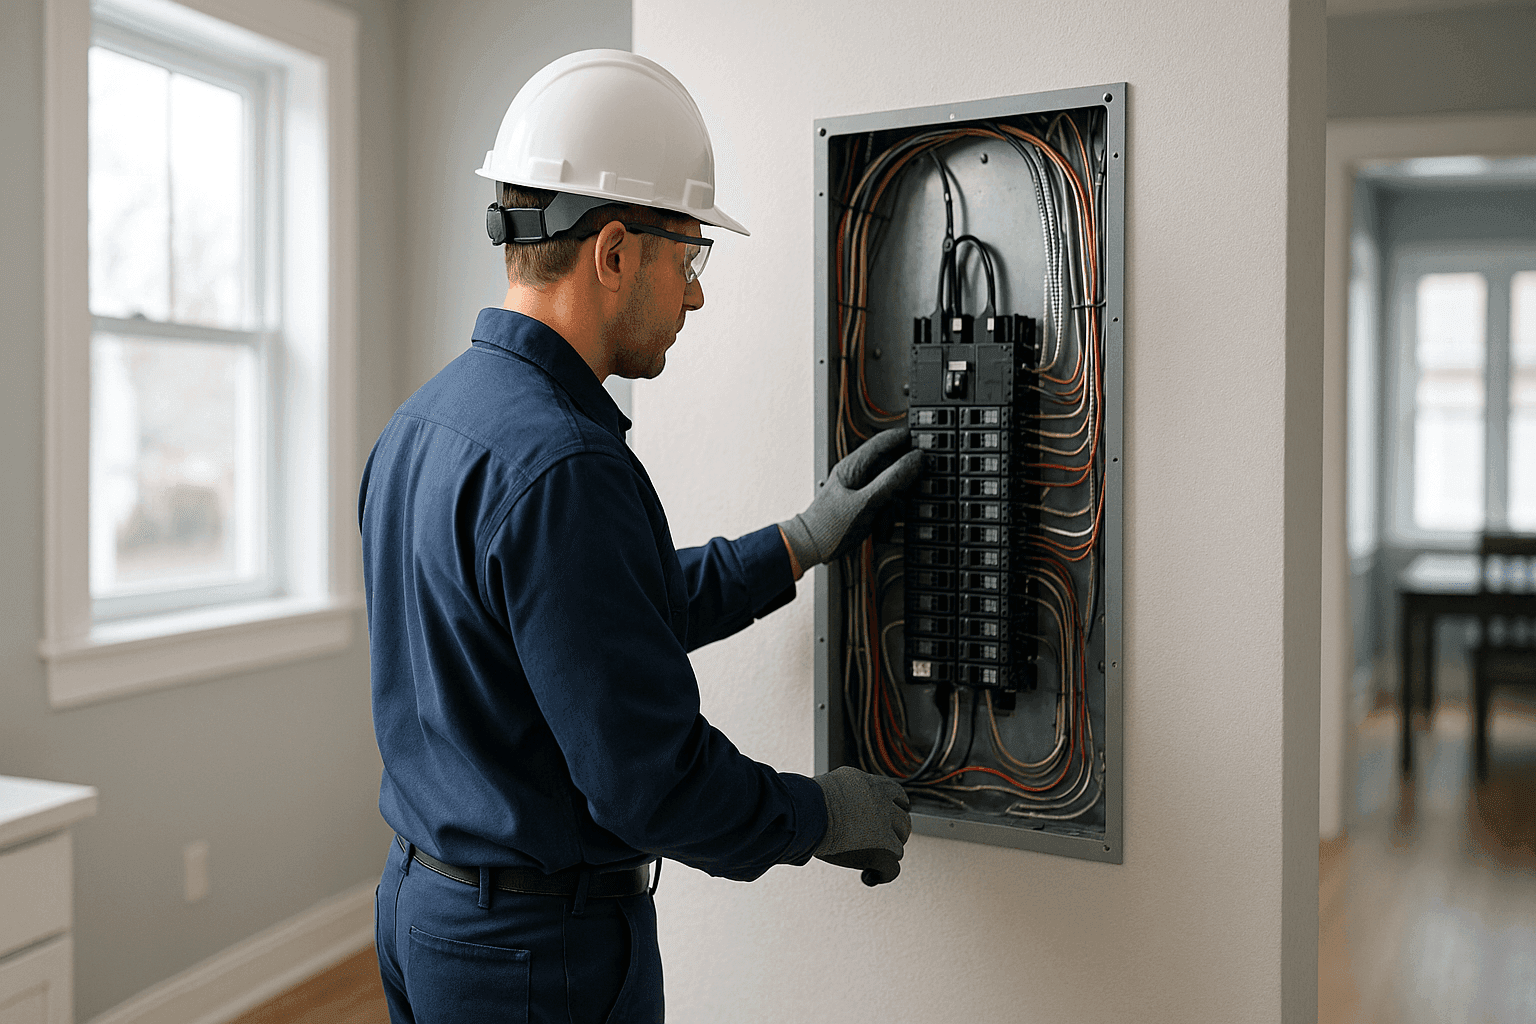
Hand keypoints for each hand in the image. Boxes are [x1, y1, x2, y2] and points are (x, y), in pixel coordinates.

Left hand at [780, 427, 920, 571]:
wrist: (811, 548)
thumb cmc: (828, 527)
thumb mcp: (866, 503)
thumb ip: (892, 480)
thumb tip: (914, 459)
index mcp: (852, 465)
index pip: (883, 441)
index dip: (904, 439)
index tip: (924, 442)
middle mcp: (855, 474)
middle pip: (890, 467)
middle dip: (901, 485)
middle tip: (908, 496)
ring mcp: (859, 489)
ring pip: (889, 487)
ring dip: (892, 506)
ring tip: (884, 522)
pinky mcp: (861, 504)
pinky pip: (882, 503)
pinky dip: (885, 516)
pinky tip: (880, 528)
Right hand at [812, 766, 911, 885]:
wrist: (808, 812)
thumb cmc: (807, 802)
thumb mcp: (830, 788)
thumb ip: (842, 796)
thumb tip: (833, 809)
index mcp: (871, 784)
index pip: (895, 793)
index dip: (894, 807)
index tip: (890, 815)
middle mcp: (882, 802)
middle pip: (903, 820)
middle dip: (895, 831)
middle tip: (882, 842)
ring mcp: (885, 826)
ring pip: (900, 843)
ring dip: (889, 851)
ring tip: (873, 858)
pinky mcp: (884, 849)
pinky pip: (892, 868)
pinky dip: (882, 873)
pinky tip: (869, 875)